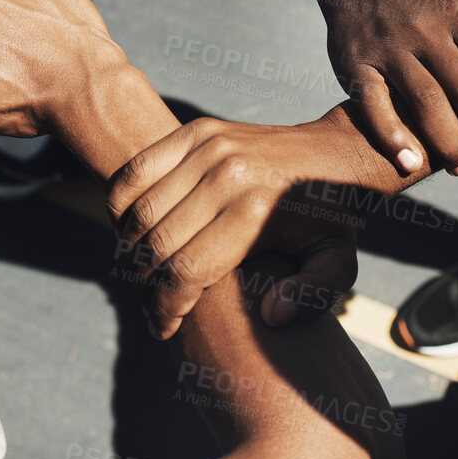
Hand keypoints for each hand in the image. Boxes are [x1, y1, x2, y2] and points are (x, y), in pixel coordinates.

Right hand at [108, 115, 370, 336]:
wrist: (330, 156)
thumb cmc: (328, 221)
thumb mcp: (337, 264)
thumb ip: (310, 297)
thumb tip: (270, 315)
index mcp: (256, 211)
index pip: (187, 269)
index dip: (165, 307)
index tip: (163, 327)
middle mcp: (228, 175)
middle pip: (157, 243)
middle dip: (144, 285)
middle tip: (149, 306)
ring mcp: (208, 147)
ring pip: (139, 211)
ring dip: (130, 250)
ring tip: (142, 274)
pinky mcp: (195, 131)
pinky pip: (134, 173)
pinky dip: (120, 207)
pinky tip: (134, 234)